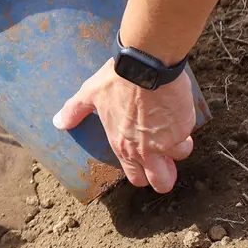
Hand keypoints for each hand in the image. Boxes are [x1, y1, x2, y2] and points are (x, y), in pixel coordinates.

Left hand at [53, 59, 196, 193]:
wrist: (145, 66)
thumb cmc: (116, 80)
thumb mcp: (89, 95)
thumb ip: (74, 112)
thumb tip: (58, 122)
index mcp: (122, 146)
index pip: (135, 178)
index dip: (140, 175)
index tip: (143, 164)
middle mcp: (145, 150)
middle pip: (163, 182)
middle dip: (165, 177)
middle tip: (164, 162)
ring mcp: (168, 141)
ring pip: (180, 156)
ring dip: (178, 146)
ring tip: (170, 129)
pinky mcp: (184, 128)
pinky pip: (189, 135)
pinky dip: (185, 128)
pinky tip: (176, 113)